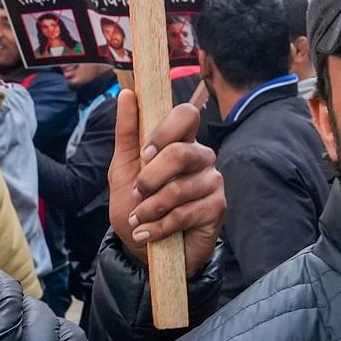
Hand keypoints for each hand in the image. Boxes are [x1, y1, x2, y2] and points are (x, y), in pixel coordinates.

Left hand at [108, 90, 223, 274]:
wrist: (142, 246)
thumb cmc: (135, 203)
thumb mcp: (122, 168)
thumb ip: (127, 132)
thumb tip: (126, 94)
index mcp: (180, 140)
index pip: (186, 115)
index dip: (165, 132)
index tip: (144, 154)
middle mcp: (201, 156)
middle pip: (181, 152)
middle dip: (150, 177)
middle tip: (137, 192)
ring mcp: (212, 181)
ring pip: (180, 188)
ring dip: (150, 207)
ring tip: (139, 218)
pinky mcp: (218, 208)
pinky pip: (185, 213)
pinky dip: (159, 226)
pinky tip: (148, 233)